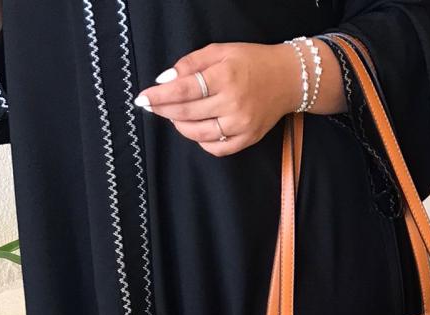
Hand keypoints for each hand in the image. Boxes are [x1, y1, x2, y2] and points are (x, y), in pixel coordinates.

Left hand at [135, 42, 300, 156]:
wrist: (287, 79)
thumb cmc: (251, 62)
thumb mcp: (221, 51)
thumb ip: (191, 64)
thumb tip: (165, 80)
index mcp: (225, 77)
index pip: (183, 90)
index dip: (159, 96)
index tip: (142, 99)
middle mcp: (233, 104)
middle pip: (186, 114)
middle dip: (163, 111)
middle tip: (151, 107)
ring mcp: (241, 125)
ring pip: (198, 134)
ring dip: (180, 126)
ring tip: (174, 116)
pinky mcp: (247, 139)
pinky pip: (216, 149)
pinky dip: (200, 141)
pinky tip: (197, 128)